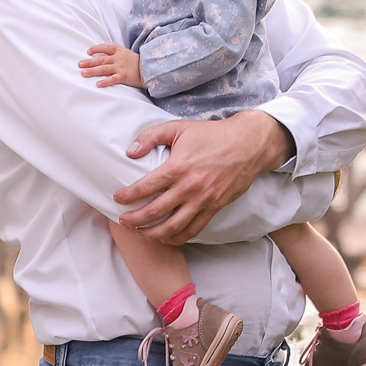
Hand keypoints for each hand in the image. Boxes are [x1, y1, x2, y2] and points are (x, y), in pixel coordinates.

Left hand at [80, 40, 141, 87]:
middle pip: (101, 59)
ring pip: (104, 69)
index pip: (106, 47)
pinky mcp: (124, 76)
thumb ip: (114, 52)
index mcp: (118, 51)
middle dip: (89, 62)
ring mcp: (120, 67)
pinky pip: (113, 79)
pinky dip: (105, 81)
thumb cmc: (135, 61)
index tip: (88, 51)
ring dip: (93, 71)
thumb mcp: (125, 52)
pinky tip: (98, 84)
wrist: (148, 68)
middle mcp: (118, 58)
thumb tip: (100, 53)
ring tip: (83, 73)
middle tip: (79, 64)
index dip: (96, 48)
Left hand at [115, 108, 294, 243]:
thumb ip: (151, 136)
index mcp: (178, 167)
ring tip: (140, 233)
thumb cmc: (212, 135)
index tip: (117, 198)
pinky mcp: (214, 208)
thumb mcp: (179, 127)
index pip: (145, 187)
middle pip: (154, 213)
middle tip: (123, 221)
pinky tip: (165, 237)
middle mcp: (189, 188)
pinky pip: (193, 230)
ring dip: (152, 234)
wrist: (248, 145)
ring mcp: (202, 201)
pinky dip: (176, 238)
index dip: (127, 196)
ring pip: (172, 227)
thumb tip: (130, 151)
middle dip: (134, 220)